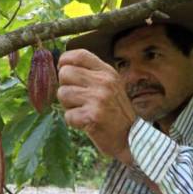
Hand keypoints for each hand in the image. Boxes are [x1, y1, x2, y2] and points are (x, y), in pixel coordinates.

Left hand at [57, 49, 135, 164]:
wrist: (131, 138)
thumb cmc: (115, 112)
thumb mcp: (109, 86)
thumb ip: (90, 75)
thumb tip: (61, 66)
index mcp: (107, 72)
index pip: (79, 55)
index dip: (64, 61)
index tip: (63, 70)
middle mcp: (104, 82)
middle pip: (65, 73)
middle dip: (65, 87)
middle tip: (77, 99)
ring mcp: (99, 98)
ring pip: (62, 93)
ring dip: (68, 106)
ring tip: (83, 111)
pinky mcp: (93, 116)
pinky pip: (68, 115)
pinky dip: (73, 122)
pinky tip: (86, 123)